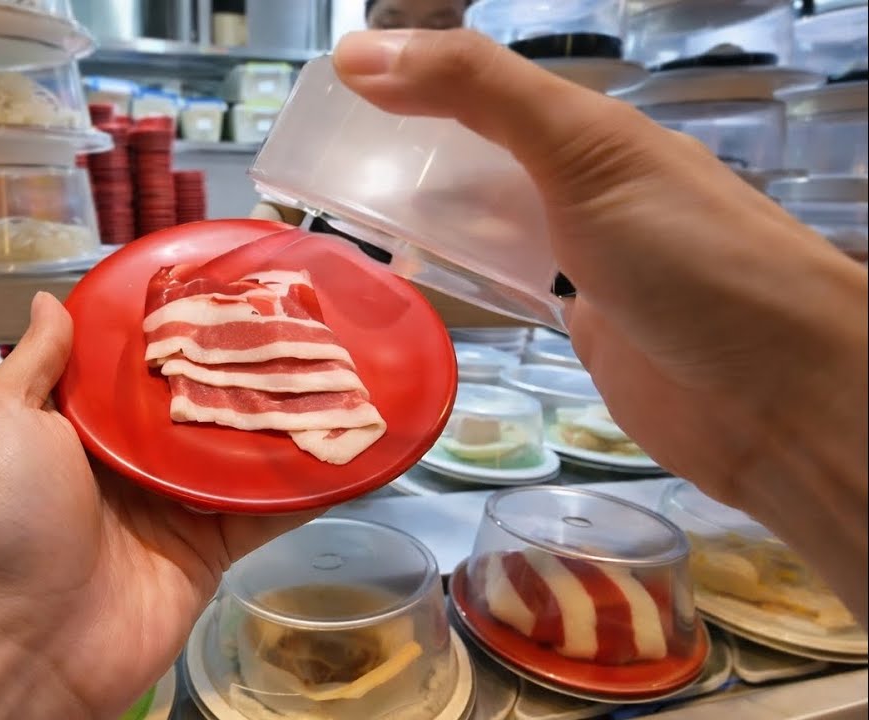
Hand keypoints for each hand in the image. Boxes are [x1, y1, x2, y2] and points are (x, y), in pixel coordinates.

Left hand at [0, 293, 314, 719]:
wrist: (36, 637)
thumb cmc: (13, 519)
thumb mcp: (1, 421)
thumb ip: (35, 361)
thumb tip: (53, 298)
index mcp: (87, 423)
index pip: (143, 362)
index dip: (179, 325)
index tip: (224, 283)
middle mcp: (138, 457)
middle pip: (203, 400)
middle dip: (245, 364)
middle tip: (300, 317)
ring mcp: (181, 503)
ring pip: (244, 449)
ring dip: (287, 416)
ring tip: (339, 368)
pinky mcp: (216, 547)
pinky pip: (268, 510)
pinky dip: (308, 485)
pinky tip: (350, 447)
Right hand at [334, 30, 866, 622]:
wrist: (774, 395)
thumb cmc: (688, 258)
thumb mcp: (582, 150)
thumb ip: (477, 91)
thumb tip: (363, 51)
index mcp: (588, 132)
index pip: (478, 92)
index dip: (407, 89)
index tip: (327, 105)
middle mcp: (580, 189)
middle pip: (473, 160)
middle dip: (402, 160)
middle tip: (315, 177)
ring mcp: (579, 262)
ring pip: (481, 226)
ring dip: (422, 222)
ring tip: (336, 230)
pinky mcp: (574, 330)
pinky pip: (500, 290)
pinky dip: (453, 282)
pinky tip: (407, 288)